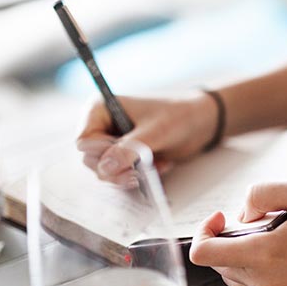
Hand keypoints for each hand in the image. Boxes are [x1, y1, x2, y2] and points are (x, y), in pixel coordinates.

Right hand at [76, 93, 217, 187]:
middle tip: (136, 176)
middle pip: (92, 160)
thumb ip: (129, 149)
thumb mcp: (155, 132)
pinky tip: (161, 165)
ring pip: (107, 171)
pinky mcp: (127, 156)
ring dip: (129, 175)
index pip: (84, 141)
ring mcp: (114, 142)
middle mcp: (102, 126)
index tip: (124, 160)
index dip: (100, 155)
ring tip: (152, 169)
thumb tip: (104, 168)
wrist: (202, 122)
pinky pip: (124, 174)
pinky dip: (141, 174)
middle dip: (115, 170)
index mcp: (100, 109)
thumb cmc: (179, 116)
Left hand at [189, 183, 286, 285]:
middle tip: (264, 226)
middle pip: (219, 266)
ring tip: (281, 245)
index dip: (204, 232)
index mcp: (265, 254)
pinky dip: (264, 279)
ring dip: (246, 261)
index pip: (203, 254)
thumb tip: (240, 215)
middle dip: (230, 242)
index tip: (222, 219)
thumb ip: (260, 194)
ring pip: (237, 282)